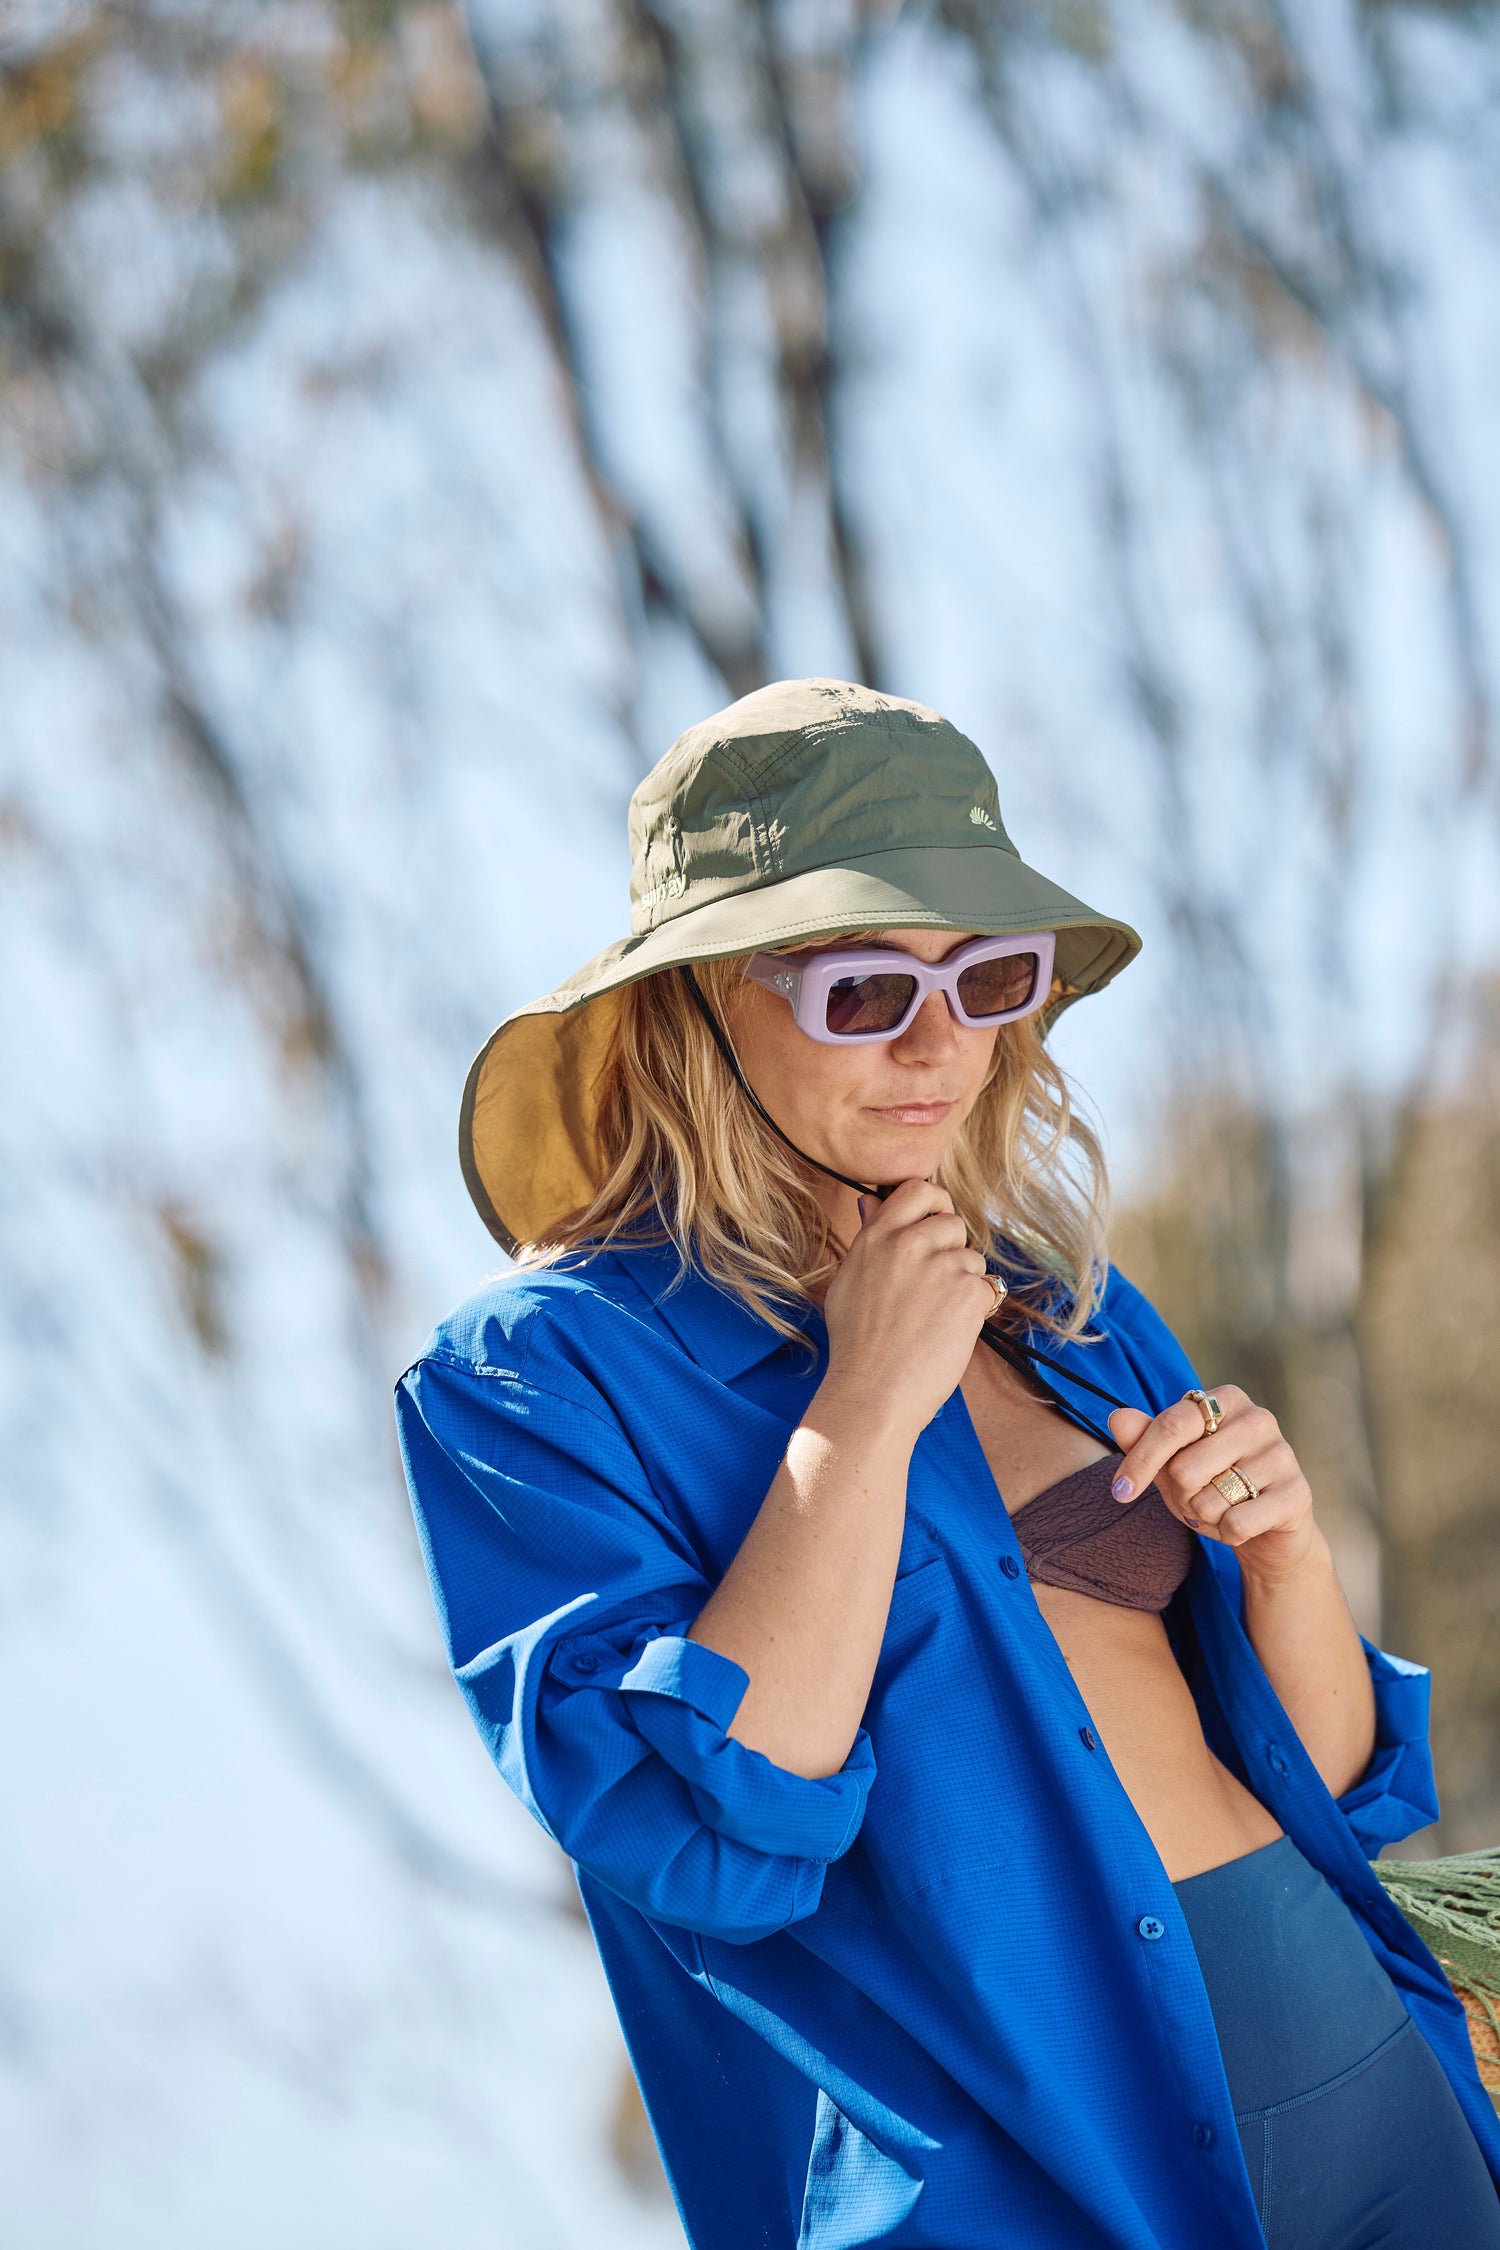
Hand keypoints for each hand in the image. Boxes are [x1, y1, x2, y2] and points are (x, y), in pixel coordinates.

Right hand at [819, 1179, 993, 1439]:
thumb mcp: (849, 1280)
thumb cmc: (856, 1344)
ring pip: (971, 1259)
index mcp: (877, 1236)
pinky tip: (947, 1332)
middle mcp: (909, 1243)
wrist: (873, 1392)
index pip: (919, 1189)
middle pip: (952, 1222)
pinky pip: (986, 1288)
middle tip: (931, 1287)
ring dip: (962, 1283)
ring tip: (933, 1317)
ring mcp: (942, 1267)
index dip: (933, 1204)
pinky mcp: (969, 1293)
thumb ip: (867, 1237)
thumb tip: (871, 1200)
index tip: (932, 1223)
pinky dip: (974, 1311)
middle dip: (950, 1250)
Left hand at [1107, 1385, 1317, 1579]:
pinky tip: (1244, 1524)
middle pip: (1185, 1468)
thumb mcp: (1171, 1463)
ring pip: (1208, 1499)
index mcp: (1225, 1400)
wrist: (1267, 1528)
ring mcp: (1282, 1454)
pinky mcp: (1297, 1493)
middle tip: (1198, 1497)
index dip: (1140, 1461)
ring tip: (1223, 1508)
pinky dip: (1228, 1534)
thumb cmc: (1213, 1485)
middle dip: (1180, 1496)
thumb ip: (1144, 1439)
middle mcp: (1258, 1418)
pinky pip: (1237, 1523)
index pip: (1171, 1425)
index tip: (1119, 1492)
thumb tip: (1117, 1418)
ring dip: (1204, 1516)